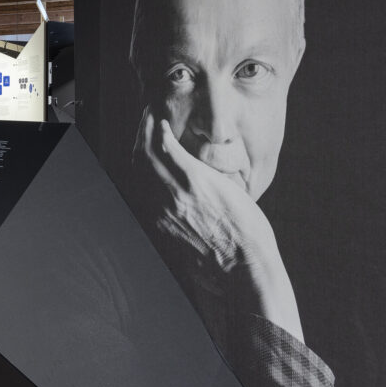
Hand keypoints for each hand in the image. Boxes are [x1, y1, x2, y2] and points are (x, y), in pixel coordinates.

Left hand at [133, 107, 304, 341]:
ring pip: (138, 175)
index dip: (155, 126)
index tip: (157, 115)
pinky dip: (141, 177)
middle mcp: (172, 195)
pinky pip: (142, 195)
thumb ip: (204, 171)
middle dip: (143, 134)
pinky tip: (147, 170)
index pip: (163, 144)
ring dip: (138, 154)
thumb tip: (187, 157)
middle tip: (147, 120)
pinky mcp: (158, 228)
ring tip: (144, 140)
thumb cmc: (248, 229)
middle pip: (143, 156)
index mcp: (194, 181)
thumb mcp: (231, 189)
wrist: (243, 270)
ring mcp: (161, 213)